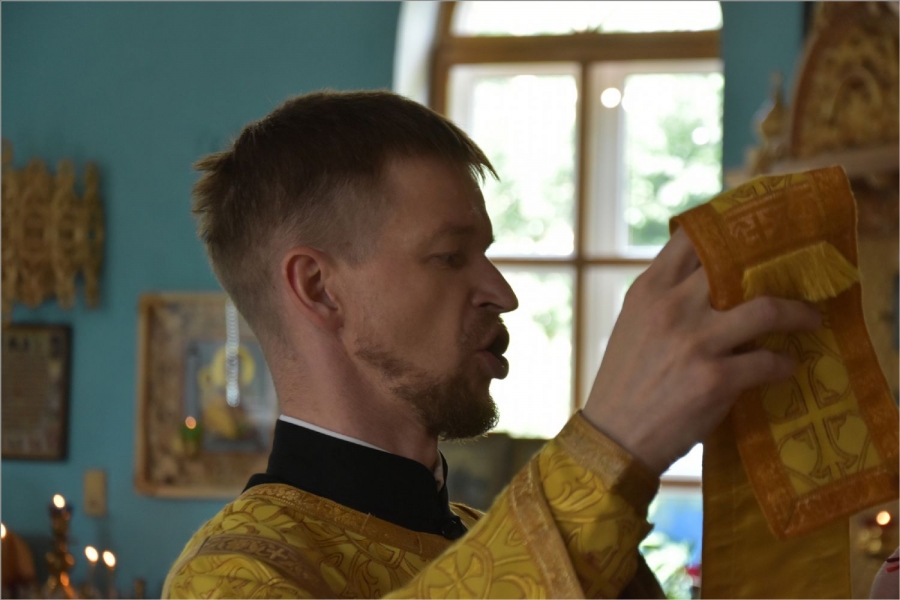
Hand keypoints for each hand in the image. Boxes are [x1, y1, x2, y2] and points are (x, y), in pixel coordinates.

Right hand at [581, 229, 820, 474]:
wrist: (615, 436)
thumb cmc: (625, 381)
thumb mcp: (634, 325)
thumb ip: (666, 298)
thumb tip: (714, 278)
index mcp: (649, 290)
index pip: (692, 238)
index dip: (727, 229)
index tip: (753, 232)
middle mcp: (672, 307)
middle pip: (737, 264)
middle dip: (774, 266)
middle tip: (796, 274)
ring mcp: (695, 342)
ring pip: (767, 309)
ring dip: (798, 313)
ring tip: (810, 318)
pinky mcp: (716, 379)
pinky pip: (768, 362)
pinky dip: (783, 365)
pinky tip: (785, 367)